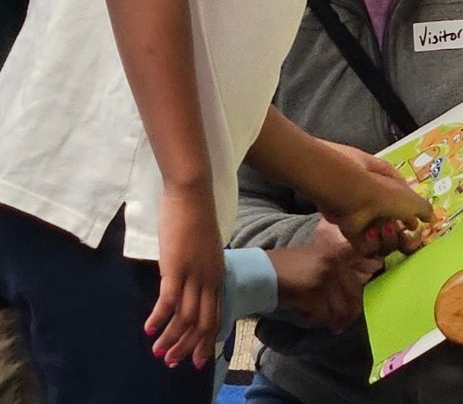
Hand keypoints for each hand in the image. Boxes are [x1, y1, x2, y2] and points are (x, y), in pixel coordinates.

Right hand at [149, 183, 223, 369]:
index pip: (216, 313)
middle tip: (174, 363)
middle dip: (190, 346)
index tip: (199, 357)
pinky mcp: (177, 267)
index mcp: (218, 273)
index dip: (207, 338)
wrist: (192, 193)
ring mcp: (194, 273)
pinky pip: (170, 300)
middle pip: (204, 321)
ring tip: (158, 354)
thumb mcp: (202, 247)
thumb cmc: (194, 216)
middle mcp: (210, 277)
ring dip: (172, 338)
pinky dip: (160, 318)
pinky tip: (149, 330)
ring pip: (187, 316)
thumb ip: (198, 266)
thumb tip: (188, 280)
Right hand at [266, 225, 383, 333]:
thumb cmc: (281, 268)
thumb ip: (331, 273)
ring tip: (317, 321)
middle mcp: (334, 264)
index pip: (356, 283)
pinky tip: (303, 316)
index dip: (355, 302)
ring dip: (328, 320)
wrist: (258, 271)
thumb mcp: (311, 261)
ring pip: (337, 309)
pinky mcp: (313, 292)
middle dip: (346, 316)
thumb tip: (346, 298)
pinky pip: (321, 315)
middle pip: (352, 297)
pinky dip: (313, 320)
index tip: (350, 315)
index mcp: (335, 255)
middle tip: (338, 328)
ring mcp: (325, 277)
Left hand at [311, 142, 430, 252]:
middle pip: (396, 232)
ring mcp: (367, 223)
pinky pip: (368, 249)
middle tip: (400, 234)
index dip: (412, 223)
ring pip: (384, 243)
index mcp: (395, 197)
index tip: (414, 228)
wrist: (354, 196)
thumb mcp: (413, 200)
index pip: (407, 214)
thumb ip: (426, 210)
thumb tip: (432, 219)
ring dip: (386, 239)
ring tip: (381, 228)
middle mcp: (381, 209)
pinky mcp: (354, 235)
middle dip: (399, 235)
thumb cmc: (386, 194)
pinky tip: (369, 233)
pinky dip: (371, 244)